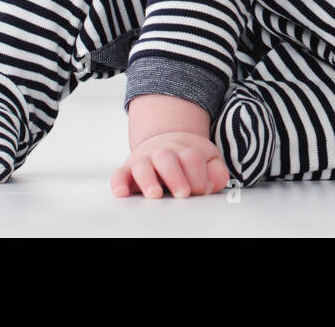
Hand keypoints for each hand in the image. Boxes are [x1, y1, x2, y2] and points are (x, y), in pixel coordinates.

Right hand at [110, 130, 229, 197]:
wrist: (166, 141)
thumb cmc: (189, 158)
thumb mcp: (208, 159)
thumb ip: (216, 172)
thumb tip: (212, 184)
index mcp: (184, 149)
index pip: (192, 159)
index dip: (199, 175)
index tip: (203, 189)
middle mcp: (162, 153)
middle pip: (166, 158)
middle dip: (175, 176)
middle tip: (183, 193)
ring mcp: (143, 160)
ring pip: (142, 166)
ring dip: (148, 180)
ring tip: (154, 194)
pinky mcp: (127, 170)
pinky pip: (119, 174)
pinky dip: (118, 183)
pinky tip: (122, 193)